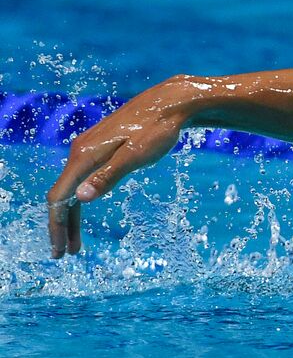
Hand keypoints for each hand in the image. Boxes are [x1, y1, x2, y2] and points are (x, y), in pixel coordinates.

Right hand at [45, 77, 198, 257]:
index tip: (60, 251)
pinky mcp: (99, 147)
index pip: (60, 197)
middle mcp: (80, 151)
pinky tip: (86, 207)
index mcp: (85, 156)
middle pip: (62, 195)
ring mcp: (88, 148)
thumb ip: (109, 176)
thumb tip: (82, 198)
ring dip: (72, 215)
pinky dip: (81, 198)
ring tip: (77, 243)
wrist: (169, 104)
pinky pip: (82, 177)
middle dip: (61, 226)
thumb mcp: (137, 155)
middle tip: (66, 254)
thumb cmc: (158, 130)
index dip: (57, 226)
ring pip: (72, 187)